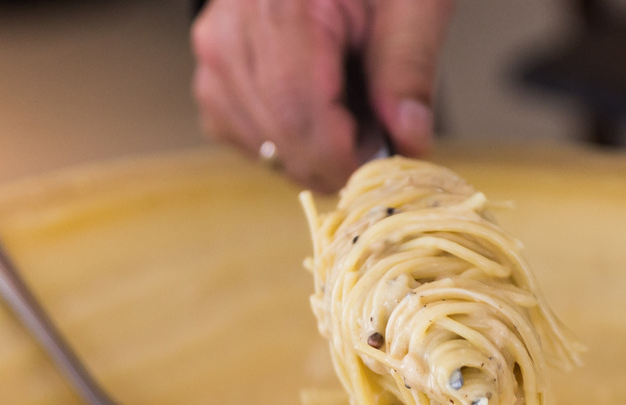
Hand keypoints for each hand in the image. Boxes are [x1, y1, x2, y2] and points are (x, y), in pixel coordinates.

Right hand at [192, 0, 454, 192]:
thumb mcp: (412, 4)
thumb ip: (408, 67)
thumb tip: (407, 141)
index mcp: (279, 4)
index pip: (297, 110)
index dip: (343, 155)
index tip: (384, 167)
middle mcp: (231, 29)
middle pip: (279, 134)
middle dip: (336, 160)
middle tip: (380, 148)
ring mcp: (215, 54)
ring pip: (262, 145)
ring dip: (315, 154)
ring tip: (353, 119)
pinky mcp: (214, 77)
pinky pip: (247, 139)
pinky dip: (289, 145)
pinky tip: (320, 119)